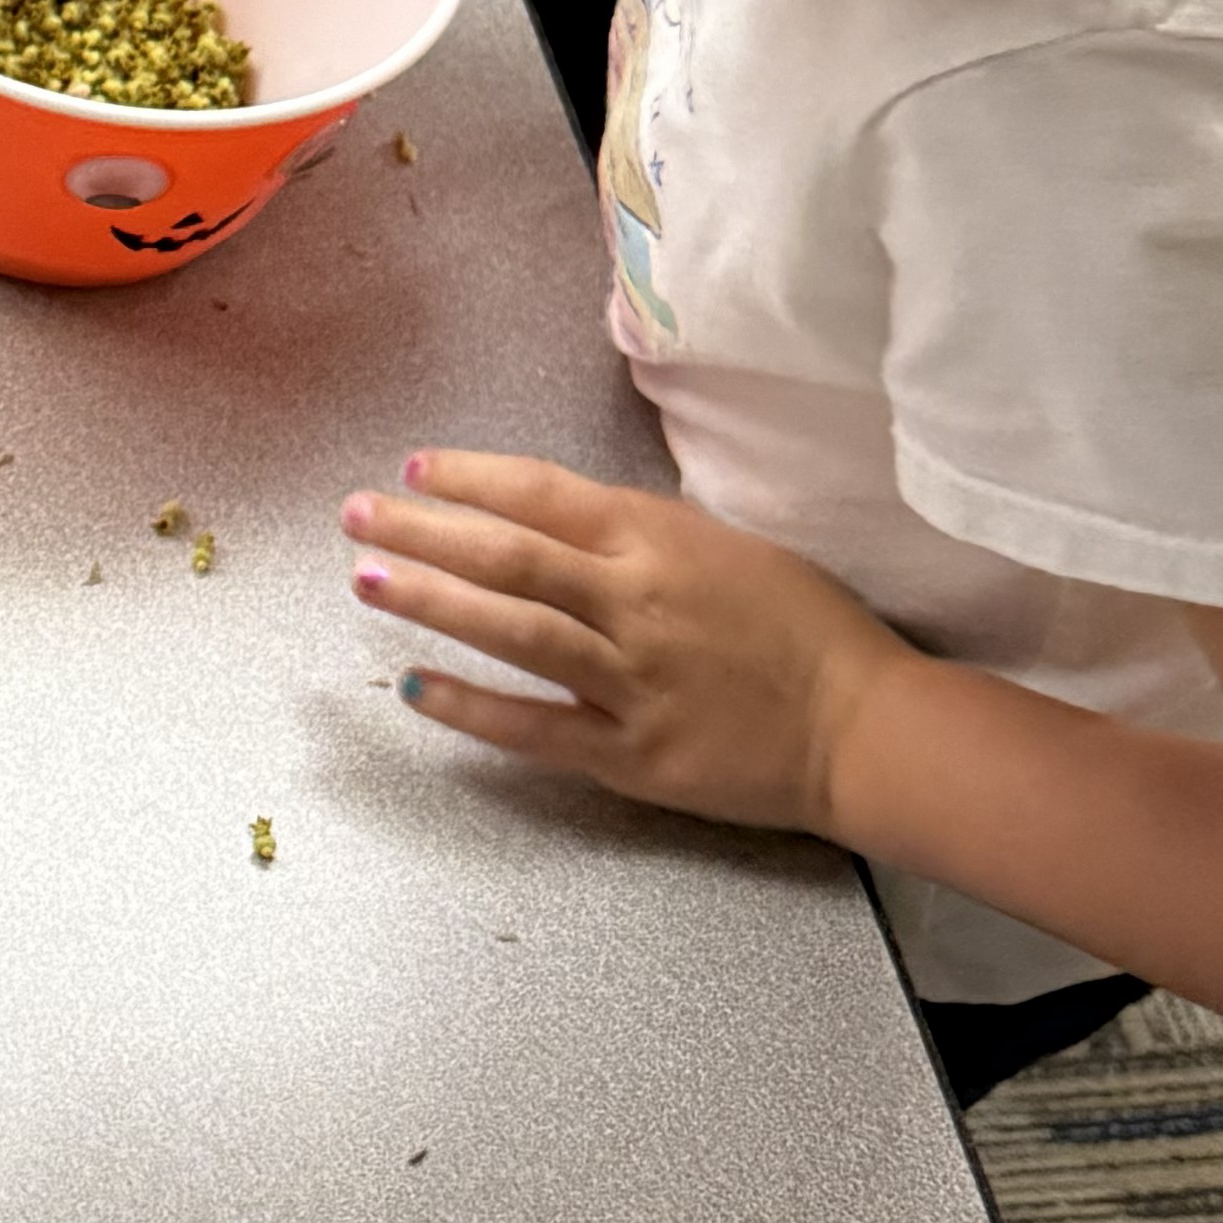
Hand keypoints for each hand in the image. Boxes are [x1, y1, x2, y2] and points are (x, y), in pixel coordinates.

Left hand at [344, 449, 901, 830]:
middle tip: (357, 515)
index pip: (545, 494)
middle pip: (511, 556)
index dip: (471, 477)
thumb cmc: (808, 629)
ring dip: (432, 601)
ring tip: (368, 581)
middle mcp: (637, 603)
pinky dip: (469, 706)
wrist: (865, 728)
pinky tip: (413, 685)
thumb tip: (568, 518)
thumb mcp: (731, 546)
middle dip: (424, 529)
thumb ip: (646, 534)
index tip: (415, 469)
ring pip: (512, 631)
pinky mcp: (630, 754)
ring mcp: (630, 681)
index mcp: (662, 541)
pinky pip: (533, 727)